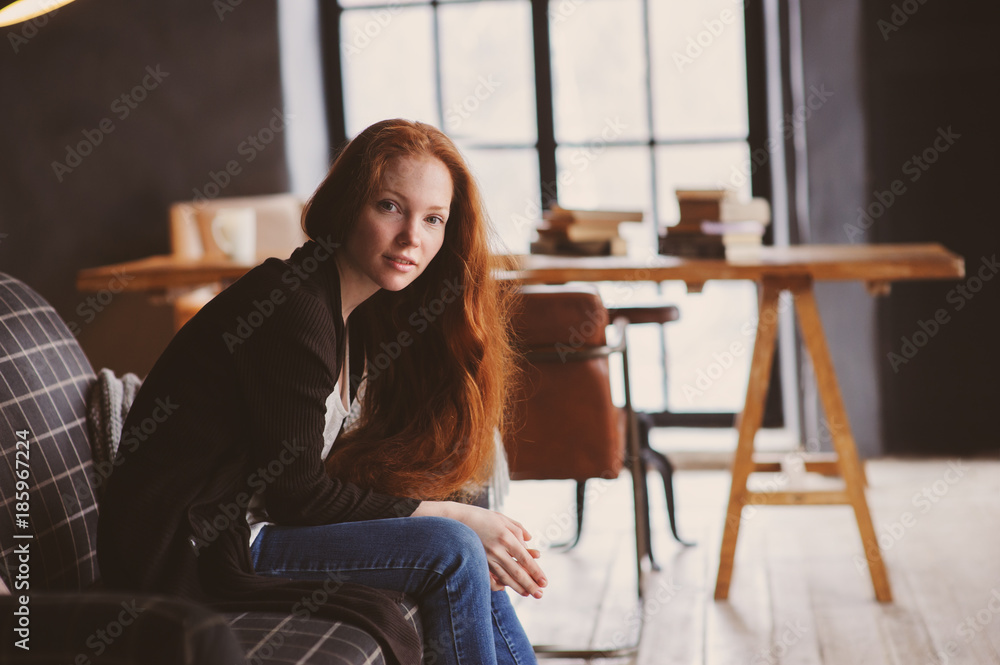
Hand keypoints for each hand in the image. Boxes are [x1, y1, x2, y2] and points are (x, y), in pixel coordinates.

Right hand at [413, 501, 546, 597]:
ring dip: (518, 587)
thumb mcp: (502, 518)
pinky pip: (489, 578)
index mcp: (506, 537)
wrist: (454, 520)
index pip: (525, 559)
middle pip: (517, 572)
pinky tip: (506, 587)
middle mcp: (497, 550)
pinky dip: (498, 584)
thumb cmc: (481, 517)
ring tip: (529, 594)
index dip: (536, 571)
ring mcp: (486, 558)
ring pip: (505, 577)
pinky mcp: (477, 562)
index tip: (545, 582)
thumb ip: (518, 528)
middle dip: (530, 585)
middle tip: (540, 594)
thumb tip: (530, 539)